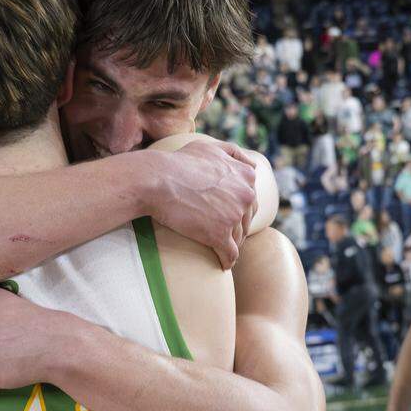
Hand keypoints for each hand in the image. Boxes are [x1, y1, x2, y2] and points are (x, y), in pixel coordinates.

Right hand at [149, 141, 256, 269]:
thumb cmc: (178, 162)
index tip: (228, 215)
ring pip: (239, 237)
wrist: (158, 180)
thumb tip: (252, 164)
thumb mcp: (210, 147)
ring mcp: (234, 216)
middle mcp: (246, 195)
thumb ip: (233, 153)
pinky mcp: (220, 235)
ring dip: (232, 244)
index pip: (250, 198)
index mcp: (246, 175)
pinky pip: (230, 254)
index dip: (239, 208)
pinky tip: (222, 264)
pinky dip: (227, 260)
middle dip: (238, 227)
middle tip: (223, 233)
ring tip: (220, 249)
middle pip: (247, 219)